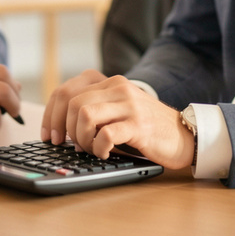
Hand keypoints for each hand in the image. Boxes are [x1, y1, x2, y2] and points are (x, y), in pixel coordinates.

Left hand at [41, 70, 194, 169]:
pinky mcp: (139, 125)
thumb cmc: (146, 128)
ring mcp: (129, 104)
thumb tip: (59, 128)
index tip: (49, 135)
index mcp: (108, 82)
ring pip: (84, 114)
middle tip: (69, 146)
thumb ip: (93, 109)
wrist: (184, 135)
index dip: (51, 115)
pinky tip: (105, 153)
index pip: (65, 91)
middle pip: (71, 102)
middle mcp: (117, 87)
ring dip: (80, 138)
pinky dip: (99, 148)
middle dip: (64, 128)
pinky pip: (106, 134)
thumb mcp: (117, 110)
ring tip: (90, 149)